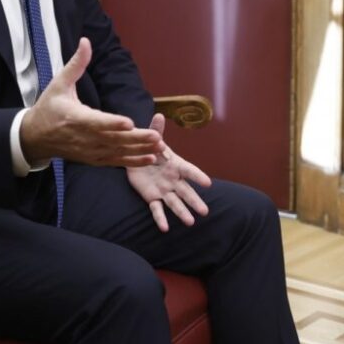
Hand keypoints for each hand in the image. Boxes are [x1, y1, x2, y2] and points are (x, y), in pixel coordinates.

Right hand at [21, 38, 163, 166]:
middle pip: (112, 140)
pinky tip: (151, 158)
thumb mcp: (59, 83)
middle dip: (135, 139)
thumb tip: (86, 41)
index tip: (129, 123)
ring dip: (139, 151)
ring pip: (117, 152)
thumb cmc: (49, 107)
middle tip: (155, 136)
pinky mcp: (93, 158)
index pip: (96, 122)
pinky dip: (132, 161)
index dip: (112, 123)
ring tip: (160, 147)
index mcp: (75, 117)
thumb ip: (76, 64)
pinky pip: (115, 161)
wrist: (35, 137)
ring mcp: (89, 150)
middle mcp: (84, 137)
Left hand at [127, 114, 211, 230]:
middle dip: (195, 201)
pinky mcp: (152, 198)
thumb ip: (156, 130)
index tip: (208, 183)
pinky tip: (165, 229)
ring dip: (182, 213)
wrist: (135, 160)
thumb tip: (159, 115)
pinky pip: (157, 210)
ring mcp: (164, 190)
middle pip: (186, 192)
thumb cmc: (149, 149)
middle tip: (205, 211)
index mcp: (176, 165)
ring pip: (175, 203)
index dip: (197, 177)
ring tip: (190, 223)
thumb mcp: (151, 139)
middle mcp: (173, 180)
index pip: (189, 171)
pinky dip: (160, 219)